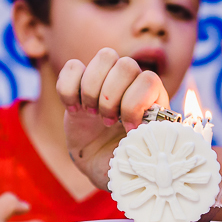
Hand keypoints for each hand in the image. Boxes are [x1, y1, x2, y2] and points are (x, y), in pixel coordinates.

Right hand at [58, 47, 168, 190]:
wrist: (99, 164)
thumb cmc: (124, 163)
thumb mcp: (138, 159)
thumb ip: (144, 146)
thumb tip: (142, 134)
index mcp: (153, 98)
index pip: (149, 79)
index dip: (135, 104)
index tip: (128, 129)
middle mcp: (132, 83)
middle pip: (126, 64)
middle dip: (112, 96)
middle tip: (107, 122)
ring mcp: (106, 80)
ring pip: (105, 56)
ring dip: (93, 89)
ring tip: (92, 115)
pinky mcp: (80, 83)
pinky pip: (72, 66)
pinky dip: (68, 89)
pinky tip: (74, 110)